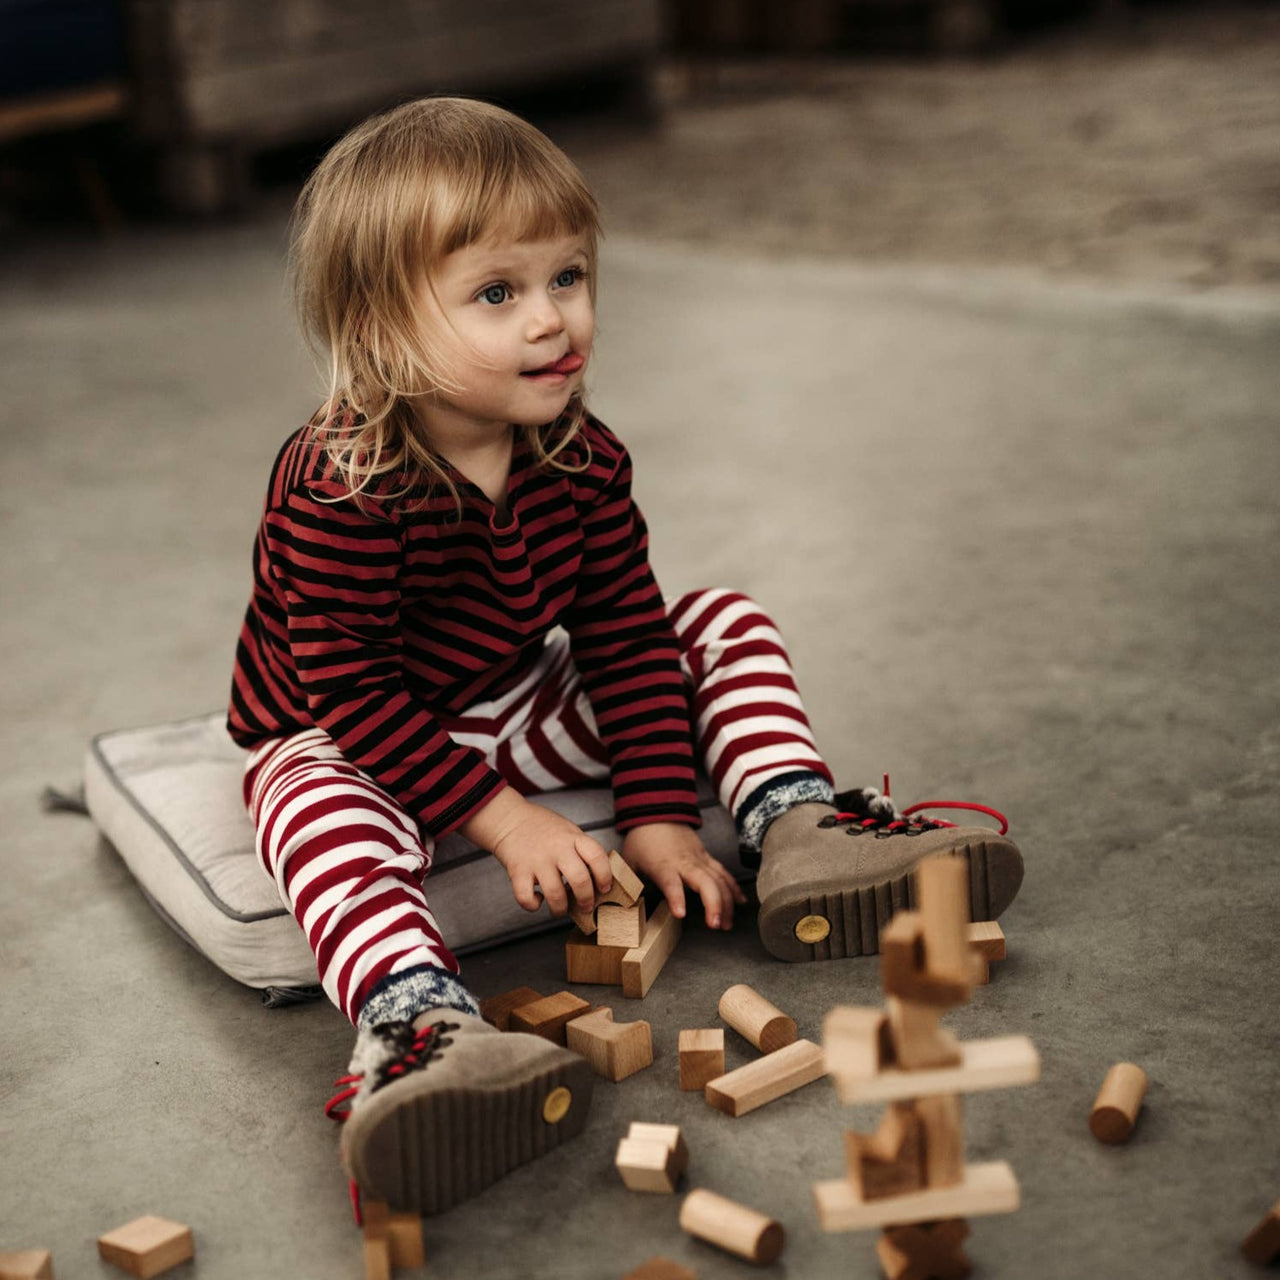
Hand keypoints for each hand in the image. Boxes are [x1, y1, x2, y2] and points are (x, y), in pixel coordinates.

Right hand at [459, 788, 612, 914]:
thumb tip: (598, 878)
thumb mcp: (569, 830)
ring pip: (555, 894)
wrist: (510, 819)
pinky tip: (538, 900)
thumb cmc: (543, 827)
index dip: (605, 875)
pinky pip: (526, 897)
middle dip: (586, 899)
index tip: (604, 887)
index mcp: (573, 838)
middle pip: (579, 879)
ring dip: (561, 909)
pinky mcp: (518, 871)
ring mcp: (537, 861)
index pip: (597, 856)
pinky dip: (533, 905)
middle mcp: (557, 849)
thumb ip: (582, 850)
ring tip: (561, 908)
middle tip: (586, 906)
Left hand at [621, 823, 746, 930]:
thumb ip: (627, 884)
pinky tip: (740, 903)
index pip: (671, 882)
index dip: (676, 897)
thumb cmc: (642, 840)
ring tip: (727, 924)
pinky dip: (734, 888)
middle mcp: (685, 862)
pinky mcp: (706, 857)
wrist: (656, 812)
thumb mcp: (628, 862)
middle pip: (705, 881)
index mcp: (663, 865)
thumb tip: (620, 906)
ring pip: (719, 879)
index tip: (680, 914)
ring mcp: (699, 859)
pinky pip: (724, 873)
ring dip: (726, 902)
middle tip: (716, 925)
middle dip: (714, 903)